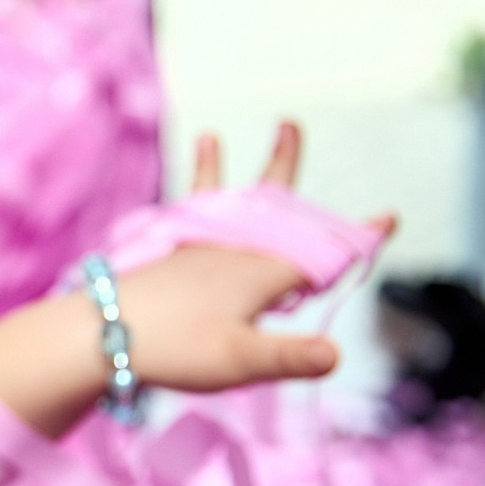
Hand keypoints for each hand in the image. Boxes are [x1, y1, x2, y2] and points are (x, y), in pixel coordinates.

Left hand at [114, 122, 396, 393]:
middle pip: (268, 210)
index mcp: (258, 274)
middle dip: (283, 168)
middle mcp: (228, 254)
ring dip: (219, 171)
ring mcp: (193, 255)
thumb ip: (290, 357)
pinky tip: (180, 206)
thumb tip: (337, 354)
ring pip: (219, 208)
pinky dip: (185, 208)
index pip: (319, 255)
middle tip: (288, 124)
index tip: (389, 215)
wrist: (96, 338)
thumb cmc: (172, 350)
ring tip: (207, 136)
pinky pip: (183, 225)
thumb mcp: (240, 361)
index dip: (356, 240)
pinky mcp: (164, 264)